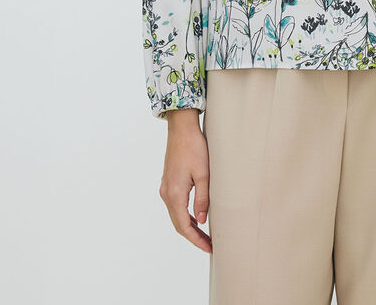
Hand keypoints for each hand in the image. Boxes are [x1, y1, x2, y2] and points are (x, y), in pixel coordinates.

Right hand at [158, 109, 211, 252]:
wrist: (181, 128)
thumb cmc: (194, 148)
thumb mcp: (204, 174)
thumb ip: (202, 199)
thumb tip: (202, 221)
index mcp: (175, 194)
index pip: (184, 226)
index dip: (196, 240)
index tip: (209, 248)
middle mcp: (166, 193)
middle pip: (178, 223)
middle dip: (193, 236)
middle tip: (209, 245)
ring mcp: (165, 187)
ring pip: (176, 215)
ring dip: (189, 226)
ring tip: (205, 234)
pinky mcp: (168, 181)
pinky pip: (175, 205)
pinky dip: (184, 215)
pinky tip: (196, 216)